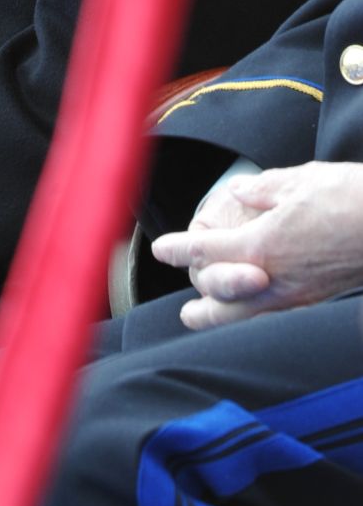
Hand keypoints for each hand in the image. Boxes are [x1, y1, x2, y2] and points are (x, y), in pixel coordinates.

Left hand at [152, 160, 362, 329]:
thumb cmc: (349, 197)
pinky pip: (278, 317)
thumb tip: (238, 193)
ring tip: (203, 324)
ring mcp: (299, 294)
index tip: (162, 248)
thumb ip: (261, 190)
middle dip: (201, 305)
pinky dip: (257, 319)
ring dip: (223, 319)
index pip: (206, 250)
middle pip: (223, 299)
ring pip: (250, 317)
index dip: (179, 249)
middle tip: (186, 311)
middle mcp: (275, 277)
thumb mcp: (299, 181)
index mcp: (263, 244)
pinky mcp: (319, 299)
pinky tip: (254, 316)